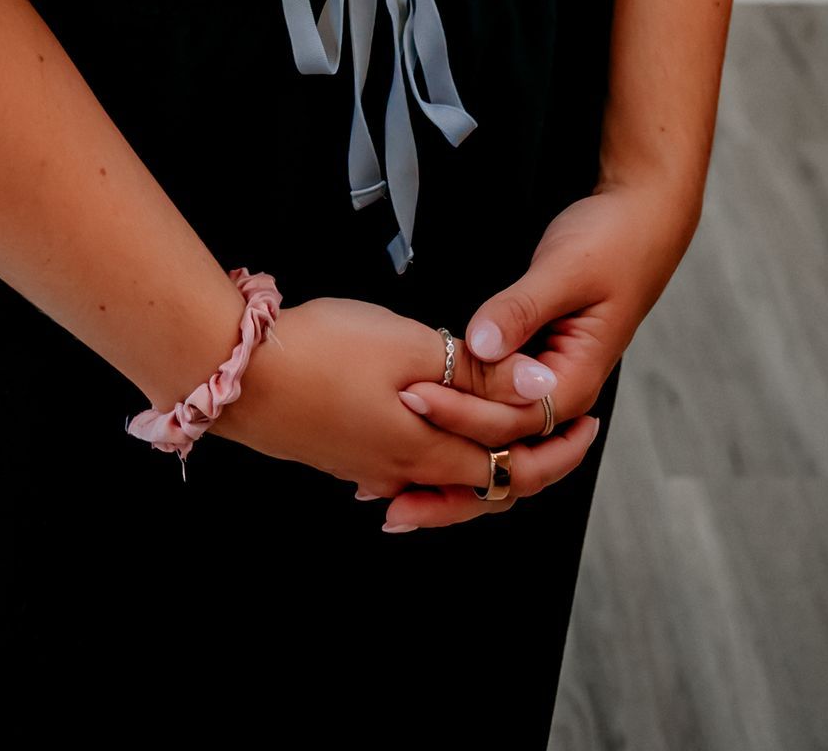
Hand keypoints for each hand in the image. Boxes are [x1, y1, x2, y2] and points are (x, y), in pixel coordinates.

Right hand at [209, 292, 581, 509]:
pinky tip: (427, 432)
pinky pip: (404, 466)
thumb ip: (478, 374)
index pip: (513, 465)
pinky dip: (435, 456)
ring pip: (442, 475)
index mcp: (429, 451)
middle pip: (482, 481)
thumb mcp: (412, 347)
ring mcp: (366, 466)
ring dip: (480, 458)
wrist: (236, 374)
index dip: (556, 443)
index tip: (591, 420)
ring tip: (507, 432)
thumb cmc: (325, 351)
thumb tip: (539, 390)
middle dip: (529, 459)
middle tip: (563, 430)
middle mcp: (402, 471)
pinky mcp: (339, 452)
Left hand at [358, 167, 702, 531]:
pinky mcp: (532, 370)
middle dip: (449, 475)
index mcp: (574, 380)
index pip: (511, 422)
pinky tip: (422, 434)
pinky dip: (461, 427)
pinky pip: (496, 412)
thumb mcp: (565, 270)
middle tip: (391, 488)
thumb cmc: (613, 243)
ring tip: (396, 496)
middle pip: (504, 455)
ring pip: (498, 444)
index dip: (460, 415)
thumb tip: (480, 345)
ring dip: (451, 466)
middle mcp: (561, 396)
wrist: (640, 222)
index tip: (412, 396)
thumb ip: (522, 308)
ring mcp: (546, 387)